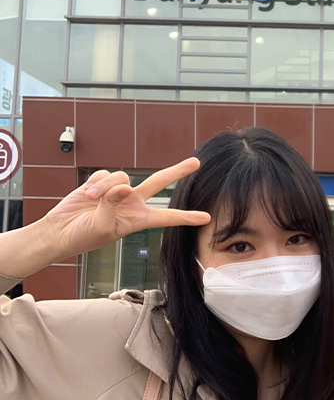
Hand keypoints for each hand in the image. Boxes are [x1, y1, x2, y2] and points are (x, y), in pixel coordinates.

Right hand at [43, 158, 209, 262]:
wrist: (59, 231)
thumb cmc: (83, 236)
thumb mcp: (102, 227)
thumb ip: (113, 205)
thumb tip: (124, 186)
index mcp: (138, 219)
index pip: (167, 217)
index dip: (186, 217)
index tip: (207, 217)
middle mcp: (132, 203)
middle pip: (159, 183)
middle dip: (178, 171)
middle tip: (197, 162)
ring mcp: (118, 192)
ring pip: (122, 178)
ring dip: (105, 187)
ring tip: (91, 200)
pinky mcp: (102, 182)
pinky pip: (105, 174)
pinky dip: (95, 183)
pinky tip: (86, 194)